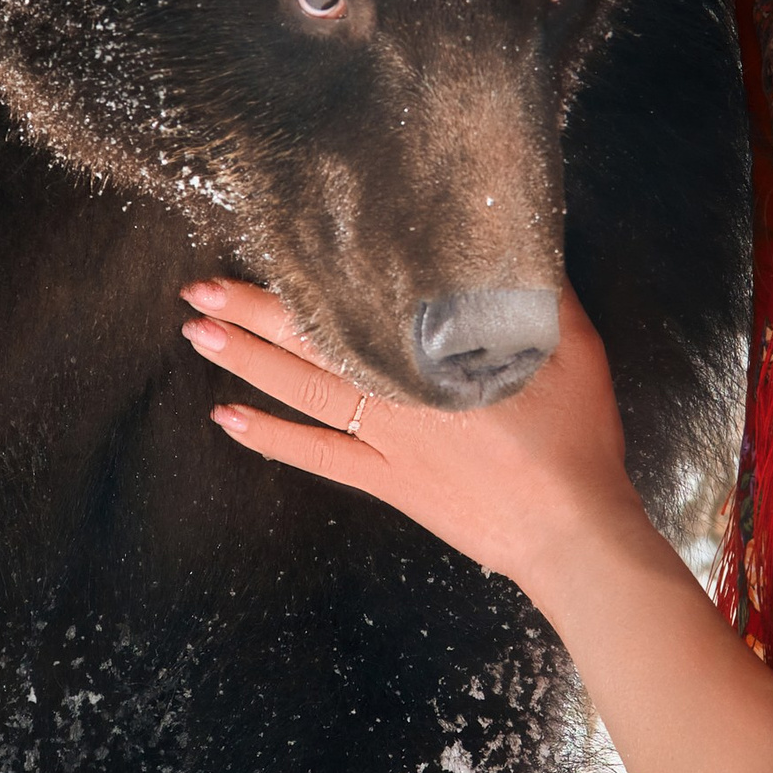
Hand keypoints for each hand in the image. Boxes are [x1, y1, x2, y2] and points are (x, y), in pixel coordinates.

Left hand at [179, 278, 658, 607]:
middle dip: (252, 311)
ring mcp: (385, 441)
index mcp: (434, 354)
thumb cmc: (573, 438)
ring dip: (246, 362)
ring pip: (301, 392)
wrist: (569, 530)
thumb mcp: (571, 347)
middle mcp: (396, 392)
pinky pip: (317, 455)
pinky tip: (228, 419)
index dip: (308, 276)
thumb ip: (538, 293)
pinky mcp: (388, 481)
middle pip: (311, 342)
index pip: (355, 304)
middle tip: (201, 288)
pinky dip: (270, 437)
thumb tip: (514, 242)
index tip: (265, 246)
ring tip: (198, 333)